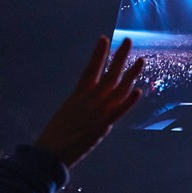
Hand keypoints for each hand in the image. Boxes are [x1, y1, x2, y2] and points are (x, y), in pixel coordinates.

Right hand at [35, 37, 145, 166]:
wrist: (49, 153)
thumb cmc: (56, 133)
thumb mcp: (68, 109)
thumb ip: (82, 100)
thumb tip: (90, 92)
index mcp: (78, 95)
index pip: (90, 69)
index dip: (98, 54)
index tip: (104, 38)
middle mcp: (89, 100)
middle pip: (108, 74)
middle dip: (119, 57)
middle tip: (128, 41)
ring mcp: (98, 112)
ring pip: (118, 89)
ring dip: (131, 74)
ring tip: (141, 60)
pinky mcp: (103, 125)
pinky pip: (119, 111)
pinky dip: (129, 101)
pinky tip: (138, 90)